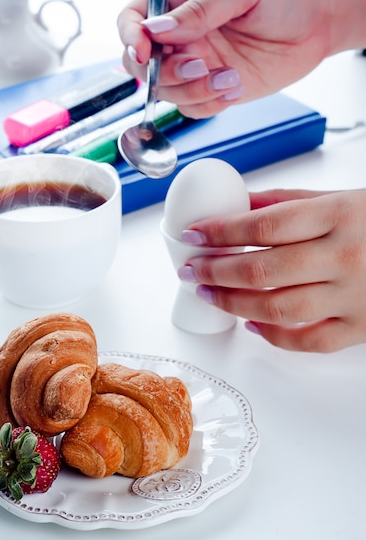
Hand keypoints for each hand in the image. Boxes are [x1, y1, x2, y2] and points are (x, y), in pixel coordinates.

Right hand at [117, 0, 346, 118]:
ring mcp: (196, 63)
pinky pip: (193, 108)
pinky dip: (210, 104)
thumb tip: (159, 28)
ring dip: (192, 90)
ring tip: (229, 75)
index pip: (134, 17)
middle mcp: (182, 34)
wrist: (320, 22)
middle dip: (165, 72)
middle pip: (143, 64)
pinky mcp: (212, 88)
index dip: (131, 37)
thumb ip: (200, 9)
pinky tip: (235, 86)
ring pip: (167, 92)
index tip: (146, 53)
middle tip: (199, 64)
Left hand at [178, 189, 365, 351]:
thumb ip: (288, 201)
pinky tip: (251, 324)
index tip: (192, 236)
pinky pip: (307, 341)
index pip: (262, 226)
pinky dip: (273, 336)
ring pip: (277, 309)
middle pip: (261, 269)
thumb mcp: (342, 198)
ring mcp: (354, 298)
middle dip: (215, 271)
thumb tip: (238, 205)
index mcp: (338, 215)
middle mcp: (344, 256)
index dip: (219, 232)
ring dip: (233, 304)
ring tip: (208, 295)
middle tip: (191, 270)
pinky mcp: (361, 330)